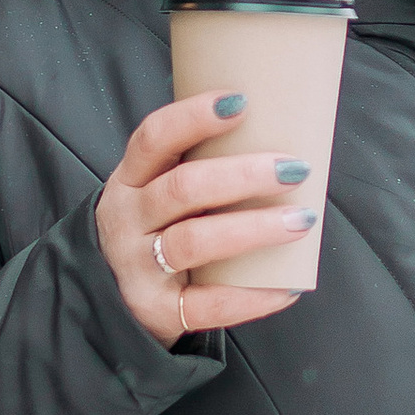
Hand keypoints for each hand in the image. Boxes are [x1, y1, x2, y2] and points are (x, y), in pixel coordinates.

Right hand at [96, 91, 313, 346]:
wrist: (113, 306)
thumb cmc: (157, 233)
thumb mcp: (157, 195)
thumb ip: (198, 170)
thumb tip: (280, 136)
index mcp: (129, 182)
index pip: (152, 139)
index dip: (192, 118)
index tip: (241, 102)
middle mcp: (126, 221)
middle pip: (182, 189)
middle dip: (243, 175)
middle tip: (295, 169)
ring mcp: (137, 268)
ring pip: (195, 242)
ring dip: (253, 228)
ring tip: (301, 220)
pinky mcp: (157, 312)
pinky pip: (209, 304)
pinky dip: (252, 296)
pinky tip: (289, 287)